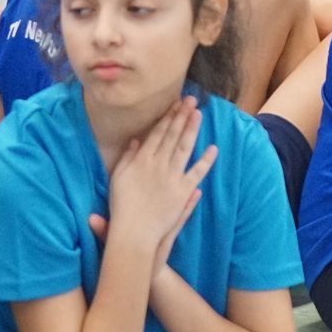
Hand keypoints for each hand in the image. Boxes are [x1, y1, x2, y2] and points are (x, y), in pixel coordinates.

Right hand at [105, 97, 215, 266]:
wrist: (134, 231)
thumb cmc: (121, 206)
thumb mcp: (117, 178)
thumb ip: (126, 158)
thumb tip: (136, 140)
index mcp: (141, 160)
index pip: (157, 133)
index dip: (168, 117)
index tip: (175, 104)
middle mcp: (158, 164)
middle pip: (173, 136)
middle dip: (182, 116)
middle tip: (191, 100)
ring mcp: (173, 176)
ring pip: (185, 148)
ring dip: (193, 130)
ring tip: (199, 114)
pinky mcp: (184, 190)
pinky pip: (197, 171)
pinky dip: (206, 160)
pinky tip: (213, 148)